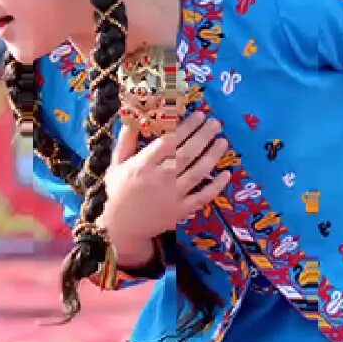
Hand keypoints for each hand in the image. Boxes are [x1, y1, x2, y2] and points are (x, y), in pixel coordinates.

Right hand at [98, 111, 231, 264]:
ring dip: (212, 156)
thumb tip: (132, 119)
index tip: (198, 115)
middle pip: (186, 154)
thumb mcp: (116, 164)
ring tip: (223, 141)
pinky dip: (215, 186)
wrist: (122, 227)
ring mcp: (172, 196)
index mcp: (143, 165)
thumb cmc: (118, 192)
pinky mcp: (181, 211)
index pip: (168, 142)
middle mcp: (159, 178)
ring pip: (197, 173)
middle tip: (215, 123)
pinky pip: (202, 197)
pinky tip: (226, 173)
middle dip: (203, 136)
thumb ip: (126, 142)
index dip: (185, 127)